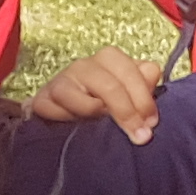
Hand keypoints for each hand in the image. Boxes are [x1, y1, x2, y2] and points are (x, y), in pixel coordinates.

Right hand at [23, 46, 162, 142]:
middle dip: (128, 113)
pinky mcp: (43, 97)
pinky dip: (72, 119)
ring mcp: (64, 79)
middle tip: (139, 136)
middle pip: (114, 86)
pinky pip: (62, 110)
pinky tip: (74, 123)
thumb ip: (144, 85)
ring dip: (99, 117)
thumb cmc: (95, 102)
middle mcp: (87, 64)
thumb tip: (151, 82)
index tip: (151, 123)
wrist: (54, 112)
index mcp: (112, 59)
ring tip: (103, 128)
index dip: (146, 100)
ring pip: (89, 101)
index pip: (139, 71)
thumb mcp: (125, 93)